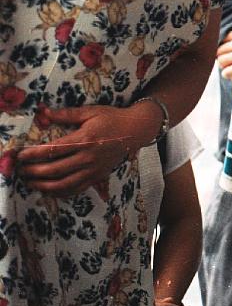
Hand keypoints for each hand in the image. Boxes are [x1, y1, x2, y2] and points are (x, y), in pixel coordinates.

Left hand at [17, 103, 160, 195]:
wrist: (136, 130)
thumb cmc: (113, 118)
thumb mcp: (91, 112)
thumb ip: (67, 114)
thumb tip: (45, 113)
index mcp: (85, 139)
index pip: (53, 150)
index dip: (33, 155)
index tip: (20, 156)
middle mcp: (88, 157)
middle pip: (55, 169)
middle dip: (33, 172)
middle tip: (20, 170)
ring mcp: (93, 169)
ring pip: (64, 184)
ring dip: (43, 185)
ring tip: (30, 182)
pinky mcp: (98, 177)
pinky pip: (76, 190)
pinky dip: (59, 193)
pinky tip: (47, 190)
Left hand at [216, 14, 231, 79]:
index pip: (222, 37)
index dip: (225, 43)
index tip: (229, 48)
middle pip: (219, 50)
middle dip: (223, 54)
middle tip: (228, 58)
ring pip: (220, 61)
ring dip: (224, 64)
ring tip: (229, 65)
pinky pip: (225, 72)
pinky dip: (227, 73)